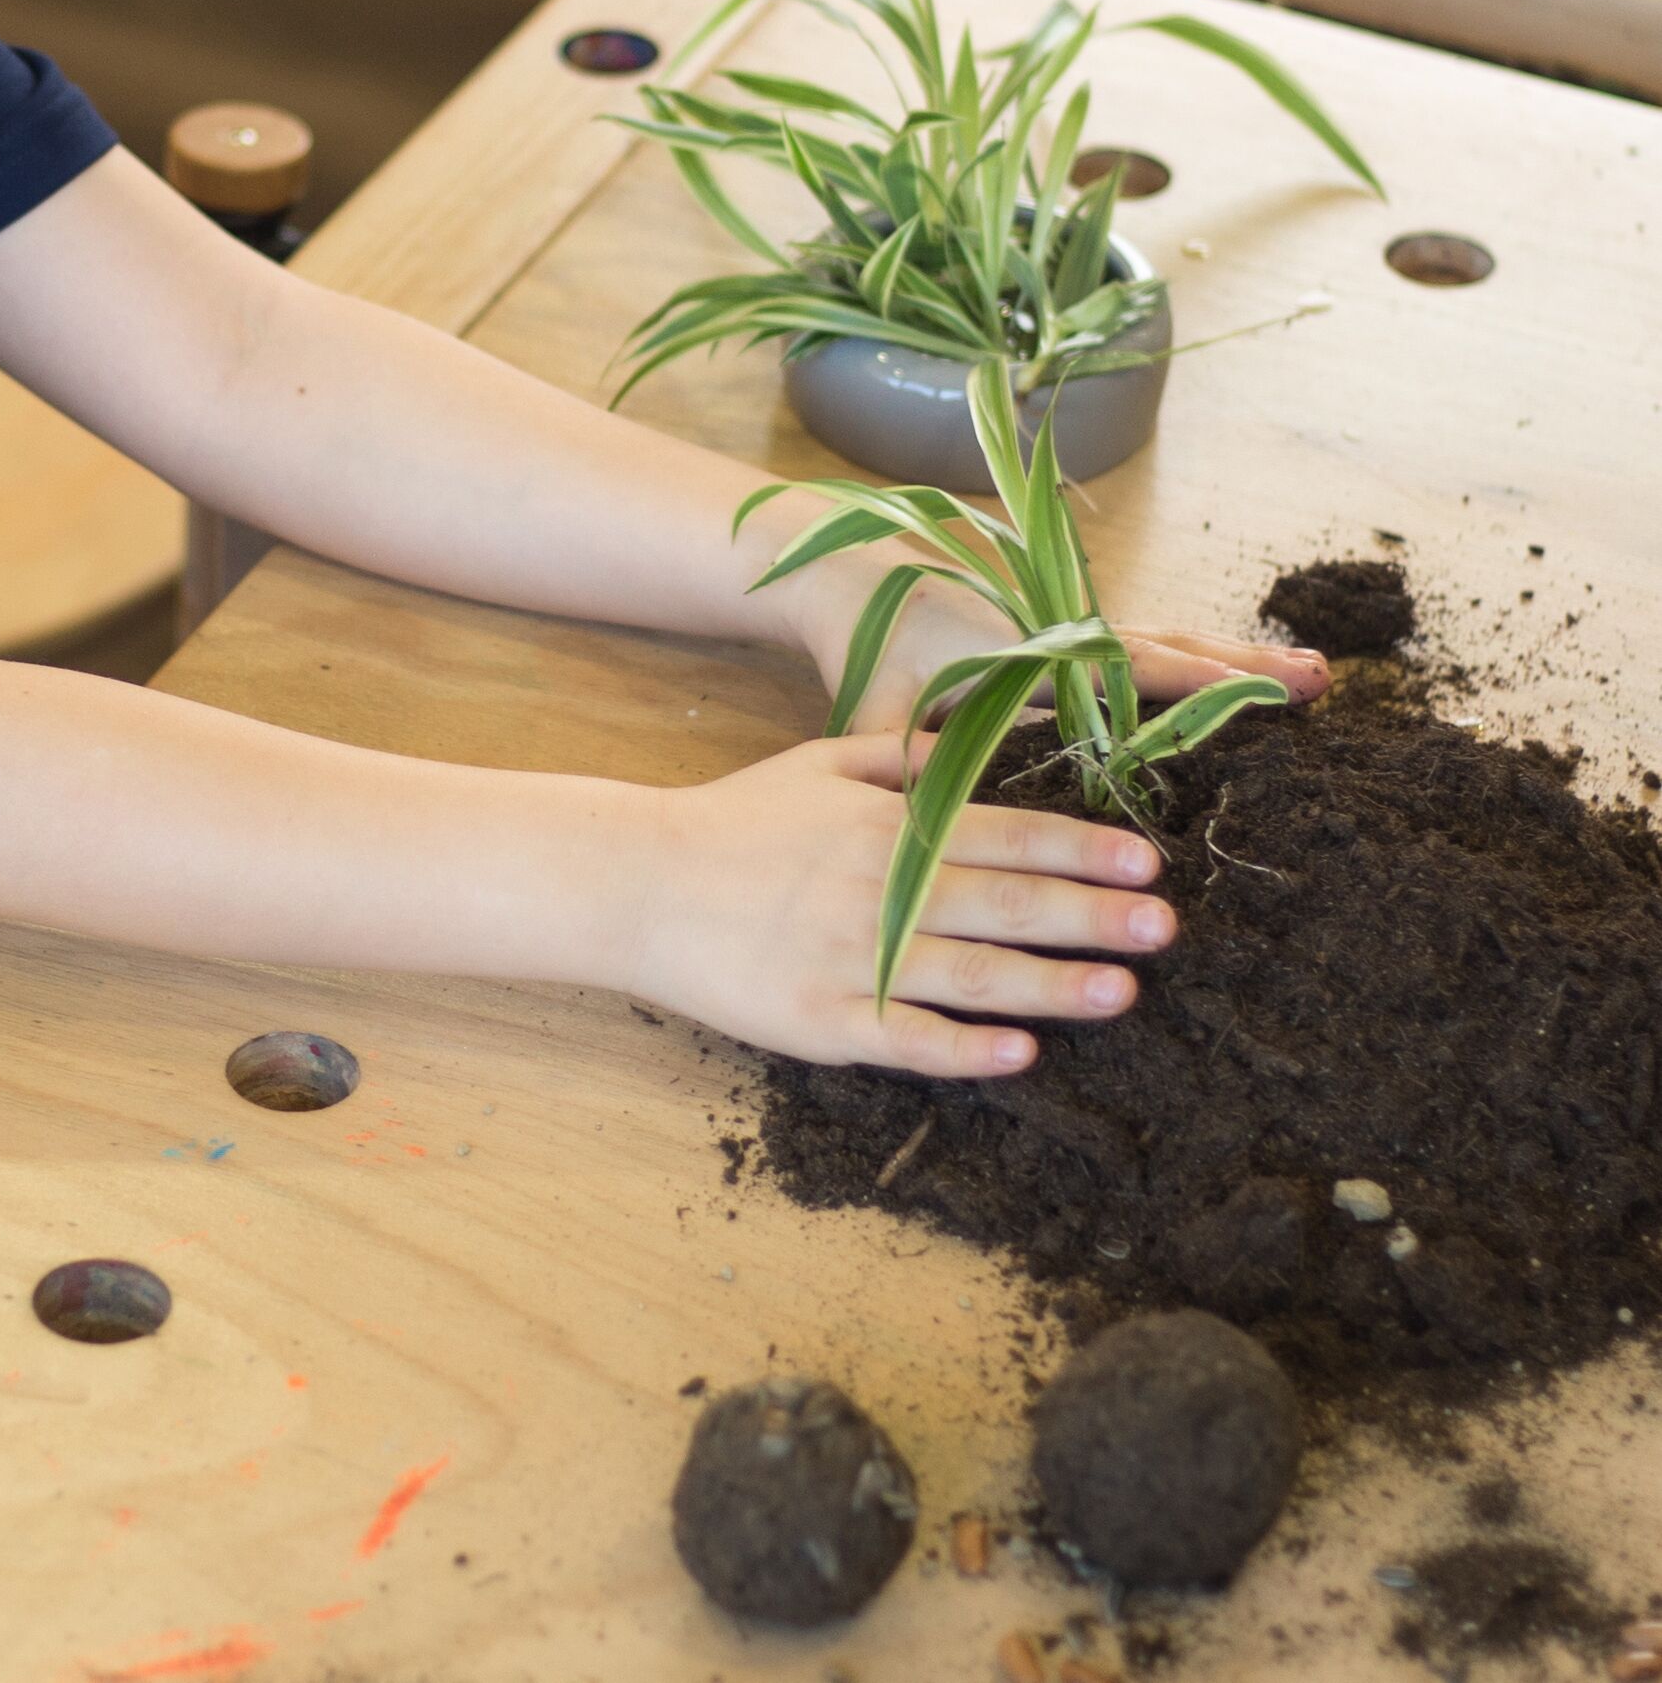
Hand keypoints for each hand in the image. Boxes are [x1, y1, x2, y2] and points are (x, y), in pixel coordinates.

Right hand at [629, 732, 1174, 1078]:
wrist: (639, 883)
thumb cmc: (732, 823)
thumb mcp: (816, 765)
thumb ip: (898, 758)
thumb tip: (967, 751)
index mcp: (887, 827)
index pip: (1006, 834)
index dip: (1082, 847)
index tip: (1147, 859)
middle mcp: (882, 890)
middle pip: (1008, 903)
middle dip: (1094, 914)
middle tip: (1165, 926)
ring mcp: (855, 960)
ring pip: (975, 975)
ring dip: (1056, 984)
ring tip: (1124, 990)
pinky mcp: (824, 1021)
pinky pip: (909, 1039)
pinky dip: (967, 1049)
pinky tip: (1020, 1054)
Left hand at [780, 547, 1330, 733]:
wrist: (842, 572)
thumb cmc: (865, 651)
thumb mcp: (887, 720)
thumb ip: (919, 777)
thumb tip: (937, 843)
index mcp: (1032, 655)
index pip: (1133, 673)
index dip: (1199, 688)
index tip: (1270, 697)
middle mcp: (1063, 634)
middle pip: (1171, 647)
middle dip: (1246, 666)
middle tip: (1324, 679)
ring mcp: (1067, 623)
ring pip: (1164, 638)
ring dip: (1230, 656)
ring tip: (1307, 674)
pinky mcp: (1060, 623)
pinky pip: (1139, 638)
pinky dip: (1188, 654)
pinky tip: (1231, 674)